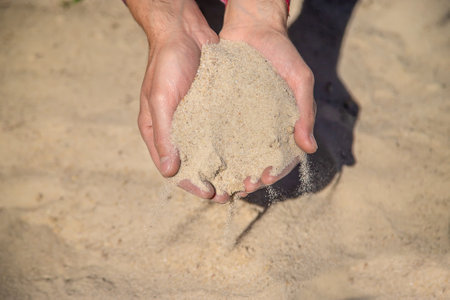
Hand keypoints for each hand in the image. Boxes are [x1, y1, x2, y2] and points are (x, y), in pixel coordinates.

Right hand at [128, 0, 223, 199]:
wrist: (185, 32)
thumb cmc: (166, 64)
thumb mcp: (160, 99)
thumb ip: (163, 134)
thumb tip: (169, 172)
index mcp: (159, 132)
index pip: (173, 167)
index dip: (191, 183)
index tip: (211, 194)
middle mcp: (178, 130)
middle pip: (195, 164)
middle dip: (212, 180)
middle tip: (232, 193)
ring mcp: (196, 120)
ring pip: (211, 151)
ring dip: (224, 166)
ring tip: (243, 178)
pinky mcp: (213, 110)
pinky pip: (223, 133)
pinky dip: (233, 145)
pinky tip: (248, 153)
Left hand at [220, 0, 316, 194]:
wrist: (253, 28)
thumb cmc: (283, 53)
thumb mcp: (300, 80)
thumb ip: (305, 112)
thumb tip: (309, 148)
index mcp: (283, 124)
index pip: (281, 157)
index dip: (273, 172)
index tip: (262, 178)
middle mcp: (260, 126)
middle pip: (255, 160)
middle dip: (248, 177)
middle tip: (238, 187)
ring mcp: (240, 120)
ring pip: (235, 152)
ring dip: (229, 170)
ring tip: (220, 181)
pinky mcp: (222, 110)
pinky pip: (217, 132)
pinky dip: (213, 148)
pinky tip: (204, 159)